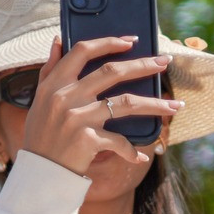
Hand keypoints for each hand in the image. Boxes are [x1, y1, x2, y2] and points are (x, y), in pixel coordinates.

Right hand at [18, 37, 180, 174]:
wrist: (38, 172)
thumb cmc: (41, 134)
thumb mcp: (40, 100)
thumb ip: (49, 70)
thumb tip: (58, 40)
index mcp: (53, 84)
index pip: (82, 51)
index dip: (109, 42)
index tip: (131, 41)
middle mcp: (65, 97)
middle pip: (112, 71)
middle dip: (144, 65)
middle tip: (165, 62)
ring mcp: (77, 118)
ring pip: (126, 102)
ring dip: (155, 104)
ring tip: (175, 105)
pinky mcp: (87, 140)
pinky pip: (120, 140)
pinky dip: (131, 150)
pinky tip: (140, 155)